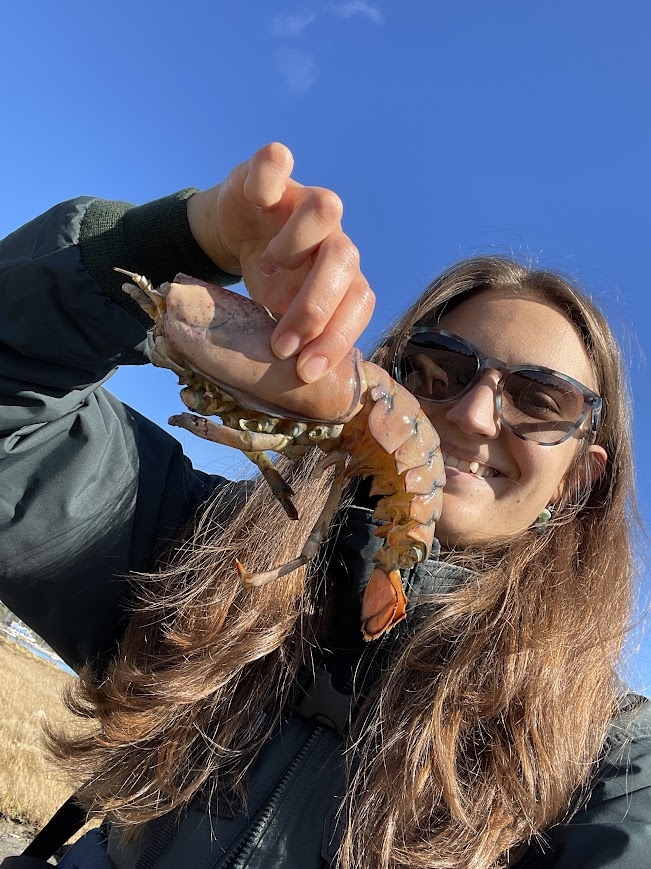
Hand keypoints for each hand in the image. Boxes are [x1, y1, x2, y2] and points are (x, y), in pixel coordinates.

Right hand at [186, 143, 373, 382]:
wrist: (237, 233)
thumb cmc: (270, 281)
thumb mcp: (281, 313)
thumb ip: (298, 338)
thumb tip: (302, 388)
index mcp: (343, 275)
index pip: (360, 302)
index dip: (338, 338)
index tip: (306, 371)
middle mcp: (331, 237)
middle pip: (346, 259)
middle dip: (315, 308)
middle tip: (281, 344)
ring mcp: (302, 202)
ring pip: (328, 207)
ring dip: (297, 246)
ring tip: (265, 270)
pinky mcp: (269, 176)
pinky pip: (276, 162)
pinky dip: (268, 175)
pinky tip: (255, 202)